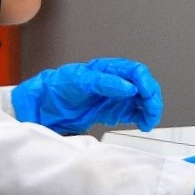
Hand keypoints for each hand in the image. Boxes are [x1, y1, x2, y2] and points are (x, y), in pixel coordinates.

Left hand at [11, 58, 163, 134]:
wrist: (43, 106)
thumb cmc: (57, 88)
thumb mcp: (79, 81)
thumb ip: (105, 82)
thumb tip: (128, 86)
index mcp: (107, 70)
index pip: (135, 71)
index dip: (144, 82)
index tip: (145, 95)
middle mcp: (115, 82)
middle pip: (143, 86)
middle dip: (151, 98)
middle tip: (151, 112)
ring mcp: (114, 97)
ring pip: (142, 100)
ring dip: (149, 110)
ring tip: (148, 121)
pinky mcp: (112, 111)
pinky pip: (134, 113)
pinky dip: (142, 119)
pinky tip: (143, 124)